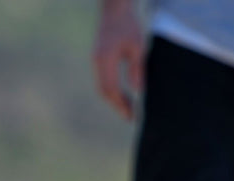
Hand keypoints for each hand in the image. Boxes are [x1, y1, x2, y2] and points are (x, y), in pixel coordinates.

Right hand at [92, 0, 144, 119]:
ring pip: (102, 87)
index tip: (132, 115)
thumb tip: (137, 91)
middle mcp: (97, 62)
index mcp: (106, 59)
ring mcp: (96, 60)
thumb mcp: (138, 46)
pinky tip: (122, 95)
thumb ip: (136, 69)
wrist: (115, 7)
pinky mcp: (98, 58)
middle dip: (117, 105)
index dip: (122, 104)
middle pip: (105, 91)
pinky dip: (112, 90)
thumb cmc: (129, 24)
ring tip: (128, 109)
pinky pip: (103, 80)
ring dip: (114, 99)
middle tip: (130, 117)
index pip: (112, 89)